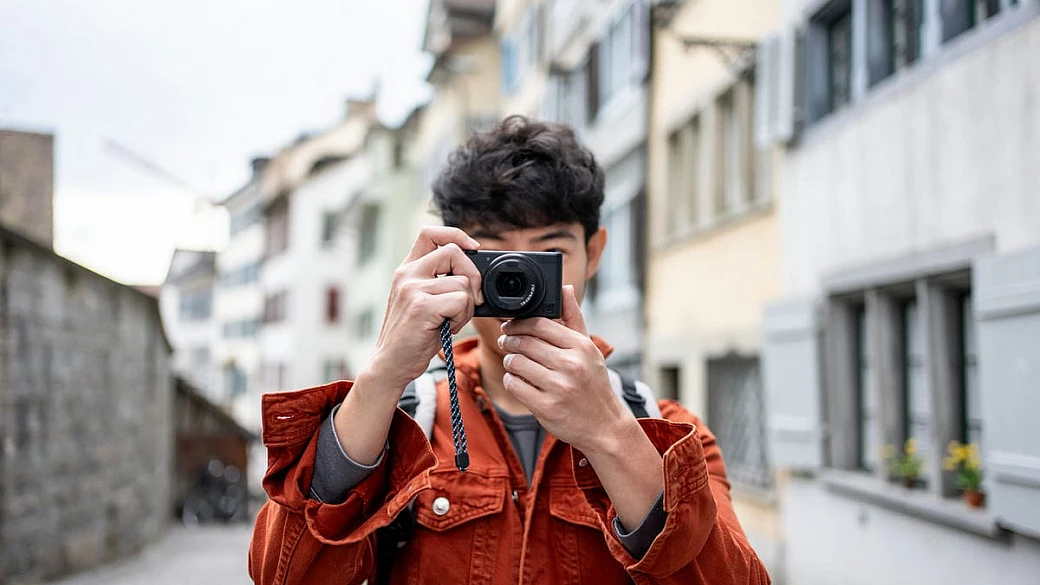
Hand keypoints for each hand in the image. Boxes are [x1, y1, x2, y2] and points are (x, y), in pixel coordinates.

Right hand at [366, 226, 482, 392]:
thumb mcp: (423, 302)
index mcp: (407, 269)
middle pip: (453, 252)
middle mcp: (407, 274)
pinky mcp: (421, 306)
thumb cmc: (413, 337)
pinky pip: (461, 301)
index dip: (456, 235)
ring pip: (463, 282)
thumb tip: (476, 275)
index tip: (473, 249)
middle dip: (473, 275)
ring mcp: (412, 289)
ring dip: (468, 306)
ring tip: (451, 321)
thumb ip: (440, 283)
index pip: (430, 233)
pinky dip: (462, 317)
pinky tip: (448, 327)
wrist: (390, 365)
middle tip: (472, 299)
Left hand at [498, 285, 633, 453]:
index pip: (539, 324)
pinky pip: (514, 385)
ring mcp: (558, 387)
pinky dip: (512, 380)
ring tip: (515, 362)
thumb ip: (573, 317)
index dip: (518, 323)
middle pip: (523, 342)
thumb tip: (565, 287)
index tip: (510, 325)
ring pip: (516, 363)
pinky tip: (519, 380)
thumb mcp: (588, 348)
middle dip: (509, 341)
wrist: (605, 426)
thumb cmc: (593, 383)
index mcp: (580, 346)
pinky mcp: (546, 407)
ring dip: (510, 361)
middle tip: (507, 342)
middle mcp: (570, 365)